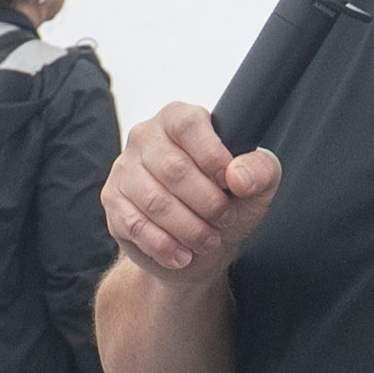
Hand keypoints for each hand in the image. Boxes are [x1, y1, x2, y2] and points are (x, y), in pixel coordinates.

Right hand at [103, 100, 282, 283]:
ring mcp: (125, 169)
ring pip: (156, 202)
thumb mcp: (257, 185)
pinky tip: (183, 254)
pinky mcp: (113, 202)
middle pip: (174, 168)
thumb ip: (260, 171)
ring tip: (208, 240)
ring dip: (189, 229)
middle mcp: (146, 136)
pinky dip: (165, 246)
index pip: (189, 125)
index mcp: (180, 118)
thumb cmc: (228, 202)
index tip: (230, 184)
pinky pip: (136, 225)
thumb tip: (238, 176)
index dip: (212, 156)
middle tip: (224, 219)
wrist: (199, 245)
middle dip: (207, 203)